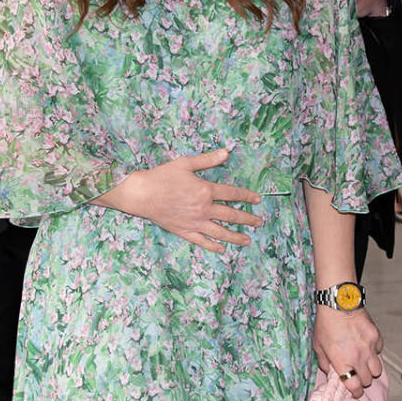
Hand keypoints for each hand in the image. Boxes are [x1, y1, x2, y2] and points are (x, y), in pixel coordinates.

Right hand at [107, 148, 263, 254]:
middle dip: (248, 219)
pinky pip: (202, 241)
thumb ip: (208, 160)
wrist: (142, 194)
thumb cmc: (162, 176)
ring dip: (236, 236)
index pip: (233, 194)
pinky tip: (222, 249)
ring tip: (248, 240)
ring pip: (221, 232)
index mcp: (206, 190)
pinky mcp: (185, 231)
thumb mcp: (186, 163)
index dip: (247, 197)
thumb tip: (227, 152)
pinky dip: (213, 246)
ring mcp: (195, 222)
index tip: (257, 200)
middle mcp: (204, 208)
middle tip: (259, 222)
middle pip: (231, 215)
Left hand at [312, 306, 383, 399]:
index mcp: (342, 363)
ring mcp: (370, 348)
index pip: (355, 387)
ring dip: (371, 369)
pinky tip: (366, 346)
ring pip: (377, 369)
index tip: (355, 392)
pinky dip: (374, 352)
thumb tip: (329, 372)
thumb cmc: (325, 324)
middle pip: (368, 380)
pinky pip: (379, 351)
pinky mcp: (376, 337)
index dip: (356, 392)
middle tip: (357, 375)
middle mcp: (358, 358)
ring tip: (363, 364)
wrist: (339, 303)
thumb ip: (324, 362)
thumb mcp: (318, 346)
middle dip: (362, 380)